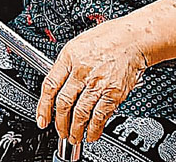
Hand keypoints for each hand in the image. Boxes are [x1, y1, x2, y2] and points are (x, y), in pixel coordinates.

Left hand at [36, 20, 147, 145]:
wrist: (133, 38)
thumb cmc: (107, 38)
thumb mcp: (78, 44)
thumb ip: (66, 65)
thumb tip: (57, 86)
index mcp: (69, 57)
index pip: (50, 85)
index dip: (43, 106)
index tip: (42, 119)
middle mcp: (82, 70)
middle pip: (64, 103)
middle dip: (60, 123)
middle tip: (59, 131)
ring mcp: (98, 83)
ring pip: (81, 113)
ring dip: (75, 129)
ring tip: (73, 137)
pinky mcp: (114, 92)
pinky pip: (101, 115)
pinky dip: (95, 128)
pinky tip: (91, 134)